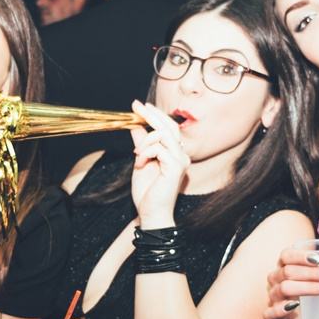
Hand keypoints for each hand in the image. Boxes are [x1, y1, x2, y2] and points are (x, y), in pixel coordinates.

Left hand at [128, 101, 188, 227]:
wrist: (150, 213)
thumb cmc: (147, 192)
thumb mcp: (140, 162)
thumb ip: (142, 144)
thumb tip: (136, 126)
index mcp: (175, 153)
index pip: (168, 128)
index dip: (155, 115)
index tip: (140, 105)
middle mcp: (182, 155)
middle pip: (169, 126)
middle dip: (151, 114)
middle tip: (137, 106)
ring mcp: (181, 160)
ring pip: (162, 135)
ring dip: (144, 143)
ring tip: (136, 156)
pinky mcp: (176, 167)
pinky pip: (159, 148)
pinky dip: (145, 153)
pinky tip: (140, 164)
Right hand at [261, 246, 318, 318]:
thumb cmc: (313, 291)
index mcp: (286, 264)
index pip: (288, 255)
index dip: (303, 256)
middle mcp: (277, 278)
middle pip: (289, 271)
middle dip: (313, 273)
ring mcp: (274, 296)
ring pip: (285, 288)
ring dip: (307, 288)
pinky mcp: (274, 314)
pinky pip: (271, 311)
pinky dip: (282, 308)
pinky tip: (294, 306)